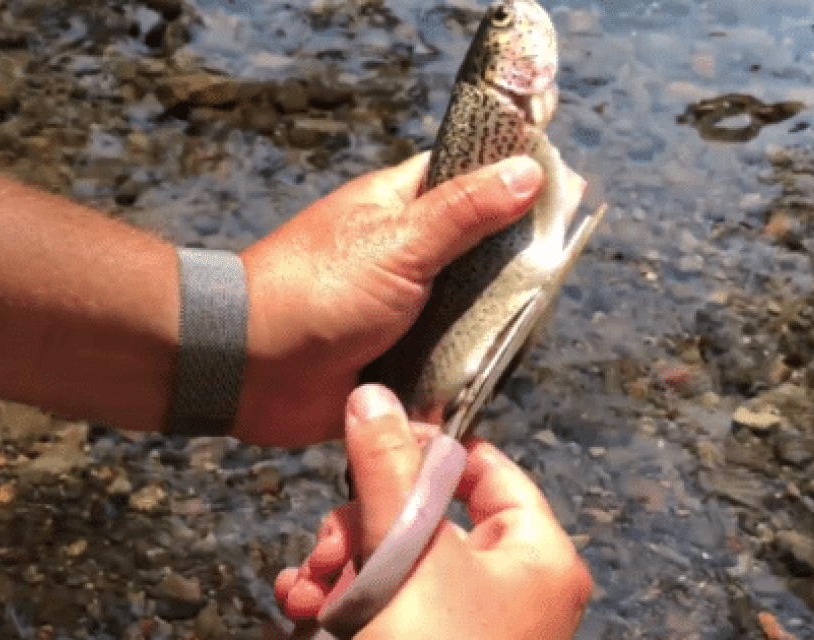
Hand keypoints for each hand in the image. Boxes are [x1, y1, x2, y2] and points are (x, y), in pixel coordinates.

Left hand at [233, 153, 542, 445]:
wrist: (249, 369)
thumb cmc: (314, 291)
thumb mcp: (399, 242)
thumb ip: (466, 211)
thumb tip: (528, 171)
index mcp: (400, 207)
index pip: (468, 176)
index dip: (512, 179)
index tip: (563, 190)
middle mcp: (405, 253)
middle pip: (480, 250)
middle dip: (512, 267)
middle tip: (552, 274)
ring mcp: (403, 308)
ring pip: (471, 310)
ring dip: (491, 325)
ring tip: (526, 330)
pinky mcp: (400, 359)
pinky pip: (449, 362)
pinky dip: (466, 370)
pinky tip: (494, 373)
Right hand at [274, 385, 591, 638]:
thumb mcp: (408, 554)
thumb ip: (389, 468)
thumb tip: (373, 396)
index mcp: (536, 557)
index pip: (489, 469)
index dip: (429, 446)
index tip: (373, 438)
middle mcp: (509, 589)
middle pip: (427, 515)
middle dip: (361, 521)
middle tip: (329, 540)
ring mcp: (466, 626)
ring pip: (393, 561)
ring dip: (339, 563)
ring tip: (310, 583)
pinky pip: (381, 606)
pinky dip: (340, 601)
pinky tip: (302, 606)